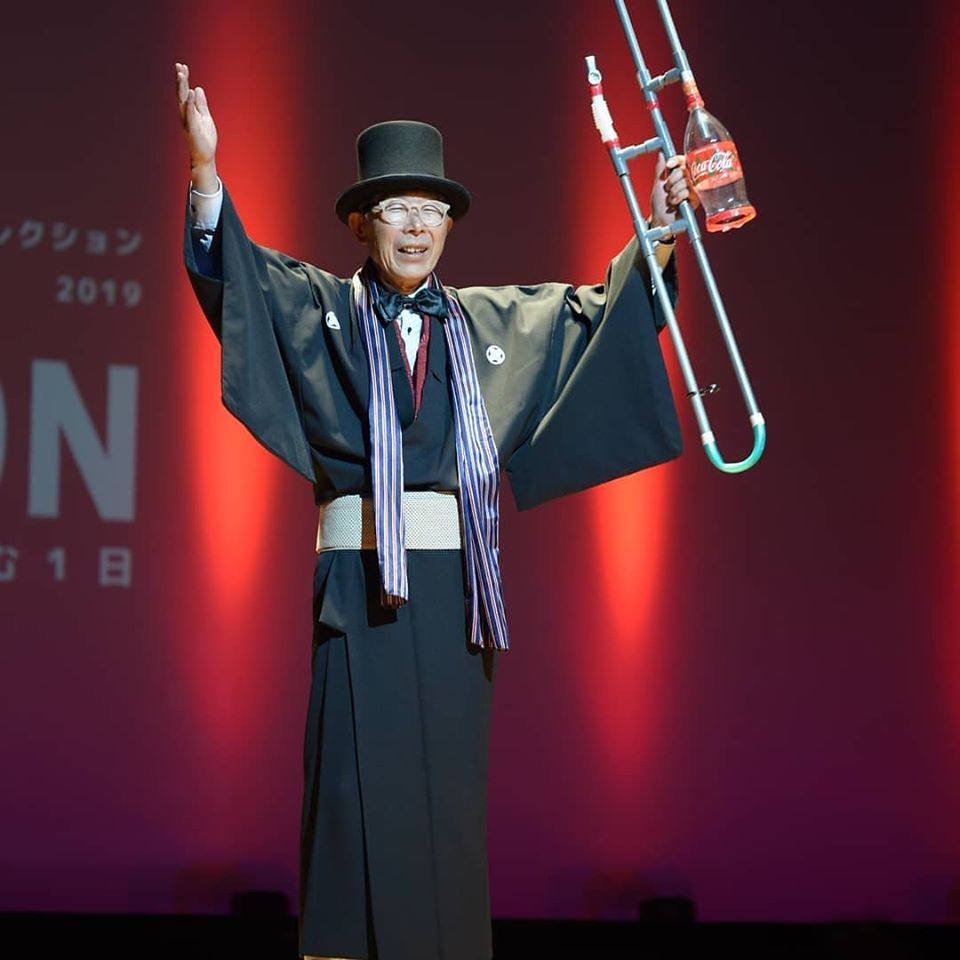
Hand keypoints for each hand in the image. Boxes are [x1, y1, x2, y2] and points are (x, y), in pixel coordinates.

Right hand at [175, 62, 217, 190]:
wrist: (205, 157)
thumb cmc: (204, 138)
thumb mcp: (205, 117)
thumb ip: (201, 104)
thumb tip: (197, 89)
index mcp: (189, 111)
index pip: (184, 92)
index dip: (183, 80)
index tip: (182, 66)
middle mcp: (185, 114)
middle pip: (181, 94)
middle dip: (180, 80)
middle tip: (179, 66)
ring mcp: (188, 121)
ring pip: (183, 102)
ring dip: (181, 88)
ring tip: (181, 74)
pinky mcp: (192, 129)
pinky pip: (190, 114)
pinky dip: (189, 103)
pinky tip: (189, 93)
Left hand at [649, 153, 698, 229]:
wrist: (659, 219)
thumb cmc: (659, 203)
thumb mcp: (658, 183)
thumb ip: (660, 168)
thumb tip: (661, 153)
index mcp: (681, 174)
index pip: (683, 160)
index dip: (676, 161)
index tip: (668, 166)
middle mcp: (689, 180)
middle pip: (684, 170)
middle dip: (672, 179)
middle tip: (667, 189)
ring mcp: (693, 190)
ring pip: (686, 181)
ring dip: (674, 191)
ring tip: (670, 198)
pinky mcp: (696, 200)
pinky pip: (688, 192)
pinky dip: (678, 197)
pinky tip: (674, 203)